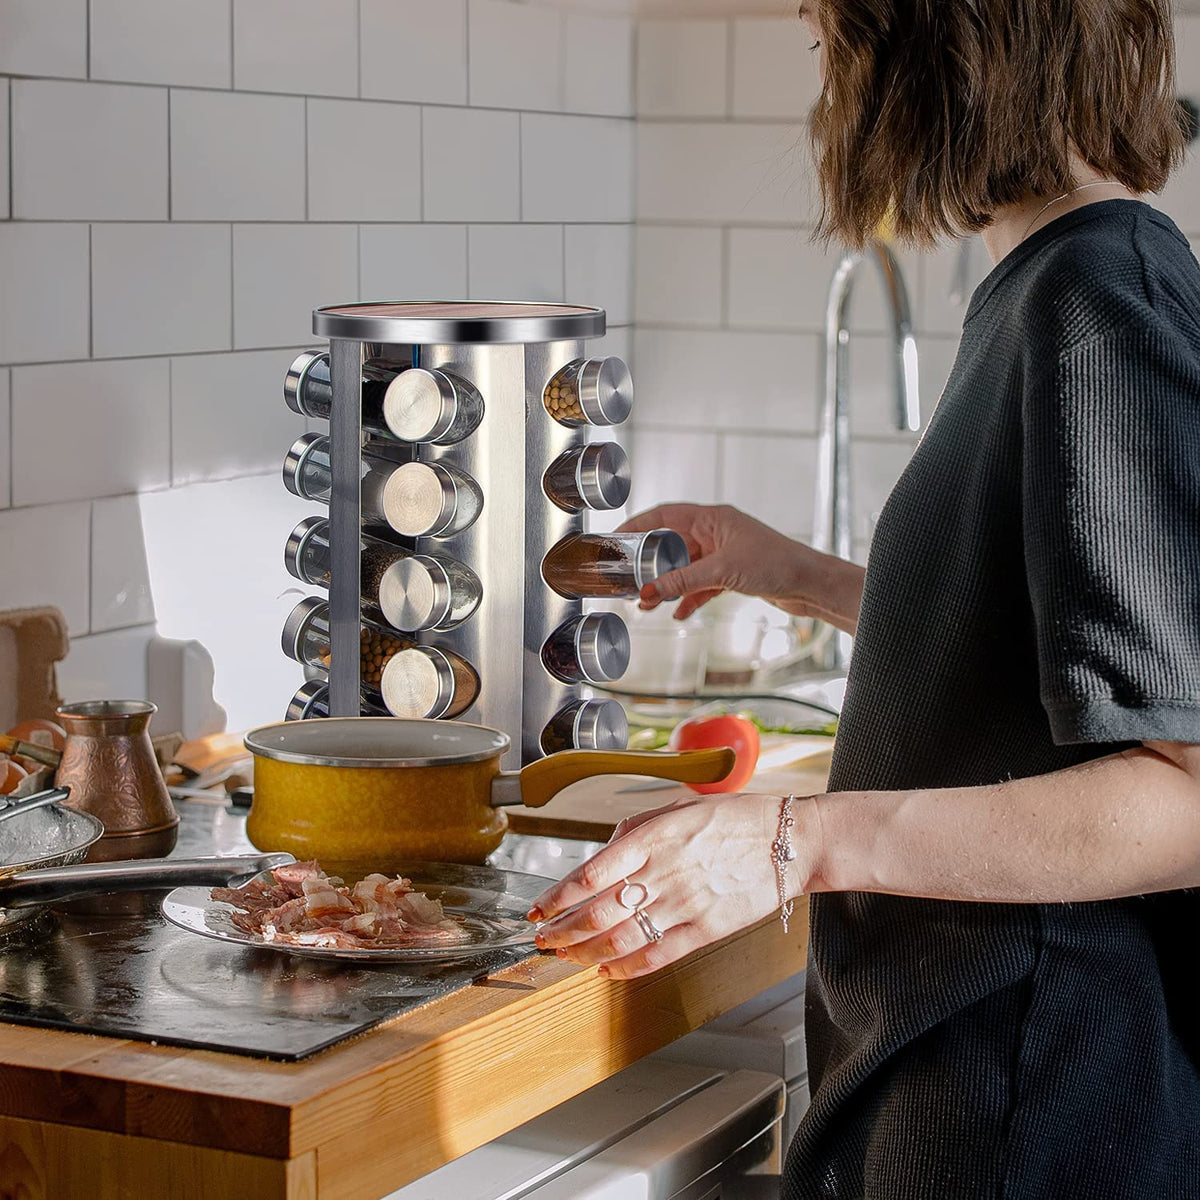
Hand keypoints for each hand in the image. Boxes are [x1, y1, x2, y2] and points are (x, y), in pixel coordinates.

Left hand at [528, 792, 810, 979]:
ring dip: (586, 952)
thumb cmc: (732, 819)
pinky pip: (657, 955)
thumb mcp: (675, 808)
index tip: (537, 909)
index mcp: (652, 838)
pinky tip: (607, 971)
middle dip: (562, 931)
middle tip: (542, 939)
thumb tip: (600, 857)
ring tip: (566, 956)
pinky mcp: (705, 929)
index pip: (589, 874)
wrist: (787, 841)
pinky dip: (626, 968)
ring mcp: (684, 904)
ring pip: (621, 939)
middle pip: (597, 912)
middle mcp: (664, 873)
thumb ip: (632, 832)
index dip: (556, 897)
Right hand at [619, 503, 858, 627]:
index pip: (665, 514)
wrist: (811, 584)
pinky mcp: (732, 574)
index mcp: (713, 518)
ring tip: (648, 605)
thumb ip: (683, 581)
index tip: (617, 538)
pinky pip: (701, 585)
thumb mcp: (722, 571)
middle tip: (629, 581)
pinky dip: (689, 599)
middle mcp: (716, 532)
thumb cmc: (777, 564)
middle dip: (650, 564)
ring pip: (685, 568)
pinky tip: (679, 615)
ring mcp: (724, 554)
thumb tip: (650, 591)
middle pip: (671, 544)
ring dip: (667, 586)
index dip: (638, 525)